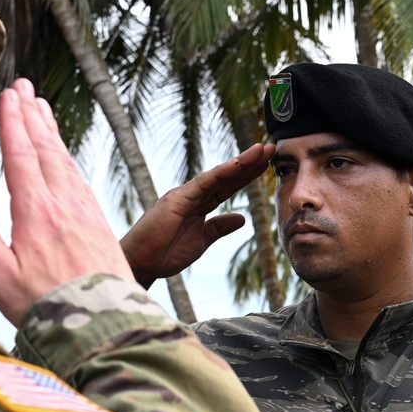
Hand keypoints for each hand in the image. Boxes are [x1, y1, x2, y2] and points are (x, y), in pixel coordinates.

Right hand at [0, 79, 133, 326]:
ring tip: (42, 110)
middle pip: (46, 150)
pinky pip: (80, 181)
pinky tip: (66, 160)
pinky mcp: (98, 227)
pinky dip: (69, 160)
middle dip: (32, 116)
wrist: (102, 325)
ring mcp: (85, 214)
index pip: (21, 156)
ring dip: (52, 133)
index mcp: (36, 213)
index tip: (8, 96)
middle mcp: (64, 206)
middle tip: (24, 87)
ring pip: (65, 162)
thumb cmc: (47, 308)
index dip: (13, 123)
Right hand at [119, 143, 274, 284]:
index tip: (267, 164)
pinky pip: (203, 184)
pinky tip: (238, 164)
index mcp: (198, 205)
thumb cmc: (165, 253)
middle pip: (226, 177)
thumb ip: (219, 227)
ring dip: (241, 162)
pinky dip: (221, 173)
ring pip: (218, 176)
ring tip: (261, 150)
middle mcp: (192, 195)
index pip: (228, 187)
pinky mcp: (176, 200)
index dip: (247, 175)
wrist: (141, 263)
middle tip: (271, 148)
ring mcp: (184, 195)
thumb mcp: (202, 241)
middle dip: (249, 163)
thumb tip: (242, 218)